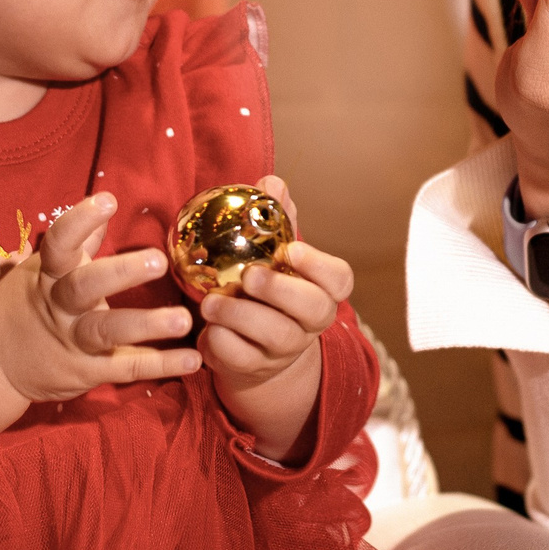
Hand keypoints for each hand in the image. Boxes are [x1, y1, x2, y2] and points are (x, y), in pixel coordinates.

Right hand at [0, 191, 200, 401]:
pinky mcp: (87, 372)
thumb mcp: (43, 269)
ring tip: (183, 319)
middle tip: (159, 260)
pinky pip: (125, 368)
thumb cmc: (28, 303)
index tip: (108, 200)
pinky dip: (160, 365)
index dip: (80, 221)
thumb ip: (79, 241)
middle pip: (85, 287)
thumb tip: (107, 200)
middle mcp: (60, 307)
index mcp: (49, 275)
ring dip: (146, 325)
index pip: (59, 244)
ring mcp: (73, 341)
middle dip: (120, 274)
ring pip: (107, 332)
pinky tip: (192, 359)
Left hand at [195, 176, 352, 391]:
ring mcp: (285, 349)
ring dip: (241, 314)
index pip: (340, 280)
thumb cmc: (265, 289)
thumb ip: (275, 219)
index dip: (319, 266)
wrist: (253, 347)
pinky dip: (222, 341)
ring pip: (276, 335)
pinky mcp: (254, 368)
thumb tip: (271, 181)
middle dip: (280, 290)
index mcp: (322, 290)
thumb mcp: (273, 255)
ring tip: (211, 301)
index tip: (290, 250)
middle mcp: (310, 322)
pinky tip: (208, 326)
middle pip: (313, 309)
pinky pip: (242, 358)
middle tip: (248, 275)